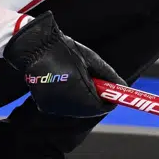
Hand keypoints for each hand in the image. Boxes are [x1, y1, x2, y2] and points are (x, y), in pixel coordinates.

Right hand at [3, 13, 124, 117]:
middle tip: (96, 84)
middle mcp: (66, 103)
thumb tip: (123, 85)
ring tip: (76, 78)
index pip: (100, 107)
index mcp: (79, 91)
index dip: (108, 101)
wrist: (35, 47)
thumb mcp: (90, 59)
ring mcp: (54, 106)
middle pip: (88, 110)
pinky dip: (67, 99)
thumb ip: (108, 74)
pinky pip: (62, 107)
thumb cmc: (65, 49)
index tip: (111, 92)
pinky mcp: (44, 105)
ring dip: (81, 100)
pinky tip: (65, 82)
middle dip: (95, 100)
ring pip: (75, 109)